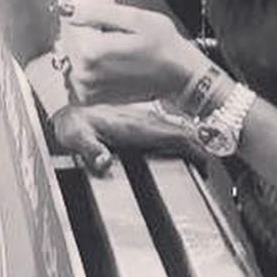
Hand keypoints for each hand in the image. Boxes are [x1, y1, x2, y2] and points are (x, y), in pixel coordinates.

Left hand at [51, 100, 201, 167]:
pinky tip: (183, 149)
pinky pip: (165, 130)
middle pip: (181, 133)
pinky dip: (178, 139)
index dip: (194, 147)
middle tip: (210, 166)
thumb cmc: (71, 123)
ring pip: (175, 130)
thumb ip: (91, 149)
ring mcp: (142, 122)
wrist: (65, 110)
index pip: (173, 134)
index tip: (207, 161)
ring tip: (204, 159)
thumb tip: (104, 162)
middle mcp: (143, 122)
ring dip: (191, 142)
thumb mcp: (77, 136)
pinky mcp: (138, 124)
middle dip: (200, 147)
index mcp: (135, 126)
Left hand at [64, 4, 203, 106]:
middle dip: (88, 29)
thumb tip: (72, 9)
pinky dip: (89, 63)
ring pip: (73, 54)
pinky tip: (111, 60)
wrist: (179, 78)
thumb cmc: (165, 49)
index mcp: (92, 52)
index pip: (70, 21)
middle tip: (116, 29)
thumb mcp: (137, 18)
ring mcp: (86, 88)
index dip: (90, 11)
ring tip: (116, 45)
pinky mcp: (90, 97)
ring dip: (89, 46)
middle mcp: (84, 73)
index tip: (108, 11)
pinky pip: (77, 71)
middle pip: (69, 39)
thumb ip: (100, 11)